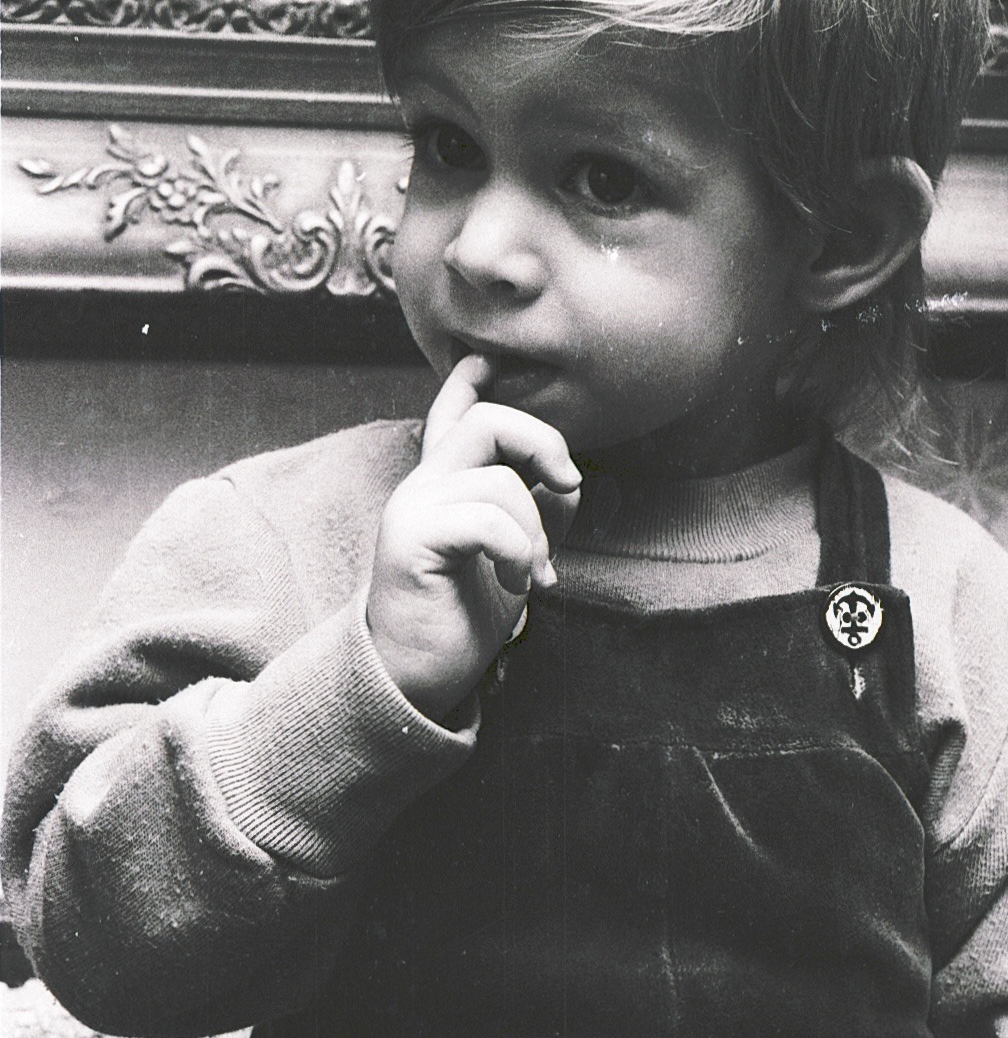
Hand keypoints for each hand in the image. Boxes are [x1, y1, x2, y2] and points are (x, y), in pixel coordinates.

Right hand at [366, 356, 580, 720]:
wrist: (416, 677)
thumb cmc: (463, 617)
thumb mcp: (513, 555)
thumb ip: (534, 511)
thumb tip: (565, 479)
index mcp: (445, 486)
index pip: (451, 416)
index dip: (467, 384)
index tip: (483, 359)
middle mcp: (424, 486)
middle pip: (488, 422)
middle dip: (544, 445)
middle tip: (566, 487)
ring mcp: (413, 508)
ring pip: (499, 480)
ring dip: (536, 533)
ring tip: (533, 574)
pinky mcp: (411, 540)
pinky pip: (486, 520)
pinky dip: (520, 552)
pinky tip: (520, 582)